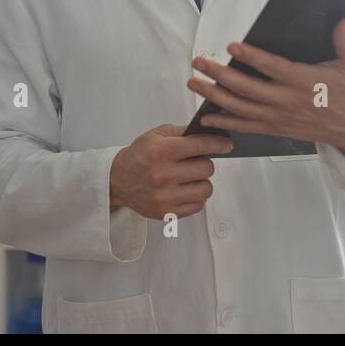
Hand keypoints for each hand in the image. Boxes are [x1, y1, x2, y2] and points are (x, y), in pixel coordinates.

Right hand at [110, 124, 232, 219]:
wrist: (118, 180)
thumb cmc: (140, 155)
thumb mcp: (156, 135)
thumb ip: (183, 132)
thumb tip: (211, 133)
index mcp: (160, 152)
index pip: (200, 146)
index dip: (218, 144)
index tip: (226, 145)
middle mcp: (163, 175)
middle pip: (206, 168)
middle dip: (205, 162)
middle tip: (196, 161)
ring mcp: (165, 197)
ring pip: (206, 188)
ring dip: (202, 181)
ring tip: (190, 177)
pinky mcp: (167, 213)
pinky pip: (198, 205)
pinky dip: (196, 196)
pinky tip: (185, 189)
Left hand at [188, 18, 344, 153]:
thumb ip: (344, 42)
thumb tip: (342, 23)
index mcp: (303, 81)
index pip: (271, 67)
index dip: (251, 57)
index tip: (232, 47)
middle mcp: (286, 100)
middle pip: (246, 88)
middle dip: (219, 75)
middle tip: (199, 63)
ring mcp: (278, 117)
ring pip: (240, 107)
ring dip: (214, 96)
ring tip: (196, 83)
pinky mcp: (276, 128)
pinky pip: (246, 127)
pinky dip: (225, 123)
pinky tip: (208, 117)